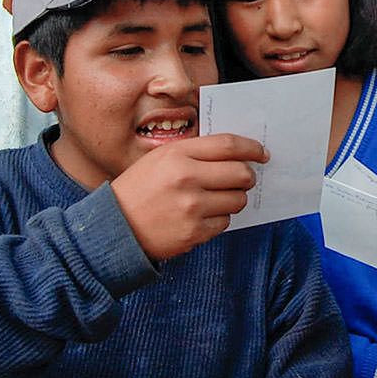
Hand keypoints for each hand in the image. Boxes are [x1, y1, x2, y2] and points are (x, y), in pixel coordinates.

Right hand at [111, 134, 266, 259]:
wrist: (115, 225)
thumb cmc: (139, 189)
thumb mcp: (160, 158)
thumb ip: (194, 152)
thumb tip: (235, 153)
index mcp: (178, 154)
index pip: (229, 145)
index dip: (252, 148)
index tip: (261, 152)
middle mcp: (187, 178)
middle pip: (241, 173)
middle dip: (248, 176)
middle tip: (245, 178)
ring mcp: (192, 207)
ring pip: (237, 200)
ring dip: (234, 198)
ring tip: (216, 199)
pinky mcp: (194, 232)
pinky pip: (225, 223)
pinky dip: (219, 219)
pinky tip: (202, 216)